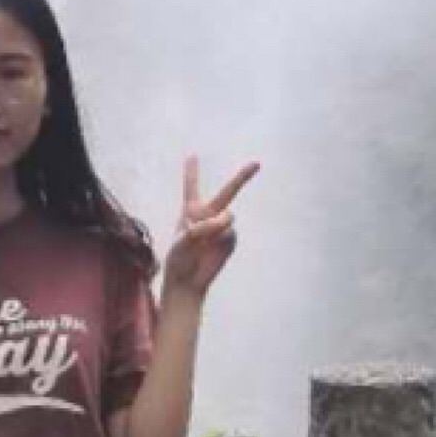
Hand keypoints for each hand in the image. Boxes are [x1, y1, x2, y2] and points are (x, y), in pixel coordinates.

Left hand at [161, 154, 258, 301]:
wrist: (187, 281)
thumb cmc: (178, 259)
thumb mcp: (184, 240)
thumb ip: (204, 226)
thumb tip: (229, 219)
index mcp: (190, 211)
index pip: (191, 187)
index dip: (192, 171)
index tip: (192, 155)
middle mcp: (208, 215)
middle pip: (228, 192)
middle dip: (242, 177)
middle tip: (257, 163)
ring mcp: (221, 227)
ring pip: (228, 217)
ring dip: (217, 227)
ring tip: (203, 243)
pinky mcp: (229, 240)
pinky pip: (231, 233)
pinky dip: (222, 239)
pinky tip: (213, 250)